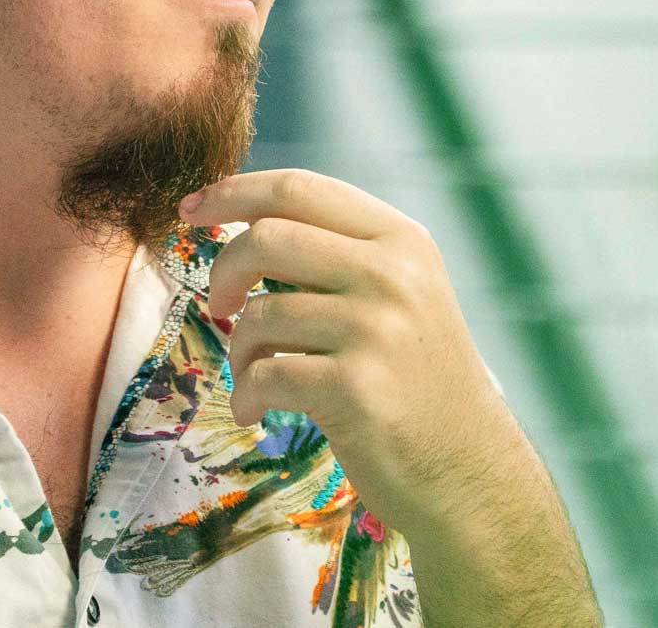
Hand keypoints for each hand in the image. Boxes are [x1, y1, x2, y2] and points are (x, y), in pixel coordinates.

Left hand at [179, 170, 518, 540]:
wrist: (467, 468)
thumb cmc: (416, 380)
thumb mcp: (400, 294)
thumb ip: (339, 254)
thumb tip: (243, 223)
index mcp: (402, 240)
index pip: (300, 188)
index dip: (233, 192)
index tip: (190, 209)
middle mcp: (393, 274)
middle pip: (268, 237)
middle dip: (223, 271)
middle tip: (219, 305)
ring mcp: (377, 330)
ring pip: (259, 313)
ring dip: (239, 349)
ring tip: (255, 376)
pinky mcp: (356, 389)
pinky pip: (264, 374)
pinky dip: (245, 395)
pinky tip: (255, 410)